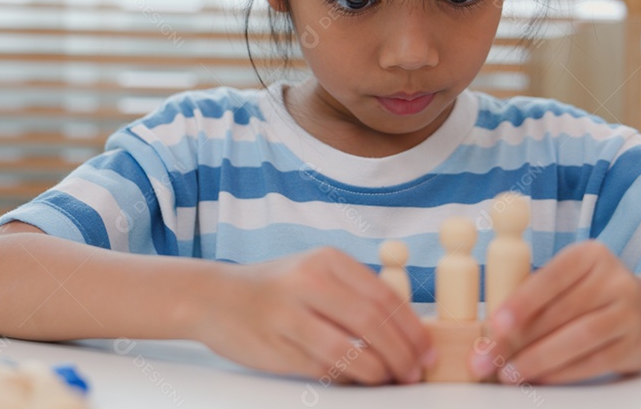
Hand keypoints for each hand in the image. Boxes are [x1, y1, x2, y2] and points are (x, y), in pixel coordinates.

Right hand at [193, 246, 433, 384]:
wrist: (213, 296)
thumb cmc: (274, 288)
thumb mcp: (313, 271)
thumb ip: (354, 293)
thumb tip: (407, 331)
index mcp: (325, 259)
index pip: (384, 296)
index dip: (412, 328)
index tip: (427, 350)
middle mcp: (307, 281)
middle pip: (373, 323)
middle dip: (402, 354)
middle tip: (414, 372)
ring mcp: (289, 314)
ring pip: (350, 352)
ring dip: (378, 373)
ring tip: (390, 380)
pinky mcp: (275, 345)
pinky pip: (324, 369)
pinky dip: (348, 378)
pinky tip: (359, 380)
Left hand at [471, 241, 640, 383]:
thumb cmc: (593, 295)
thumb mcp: (570, 281)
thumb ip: (537, 296)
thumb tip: (492, 329)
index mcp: (589, 255)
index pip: (550, 278)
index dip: (521, 302)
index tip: (495, 324)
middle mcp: (613, 280)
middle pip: (559, 313)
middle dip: (518, 339)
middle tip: (487, 358)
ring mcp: (627, 312)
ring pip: (576, 339)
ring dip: (537, 359)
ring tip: (509, 373)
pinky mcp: (632, 345)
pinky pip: (591, 361)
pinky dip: (560, 372)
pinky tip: (537, 377)